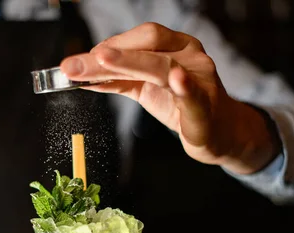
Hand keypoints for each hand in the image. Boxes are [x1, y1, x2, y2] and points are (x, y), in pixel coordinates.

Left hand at [60, 23, 279, 174]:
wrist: (217, 133)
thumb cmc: (181, 105)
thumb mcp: (144, 88)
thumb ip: (116, 80)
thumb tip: (80, 74)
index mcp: (174, 45)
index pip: (139, 37)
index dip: (109, 45)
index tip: (80, 61)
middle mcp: (189, 54)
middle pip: (148, 43)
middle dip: (108, 54)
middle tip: (75, 65)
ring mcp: (200, 78)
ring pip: (163, 66)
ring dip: (129, 63)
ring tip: (103, 60)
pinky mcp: (205, 106)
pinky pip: (192, 94)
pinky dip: (183, 86)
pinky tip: (175, 79)